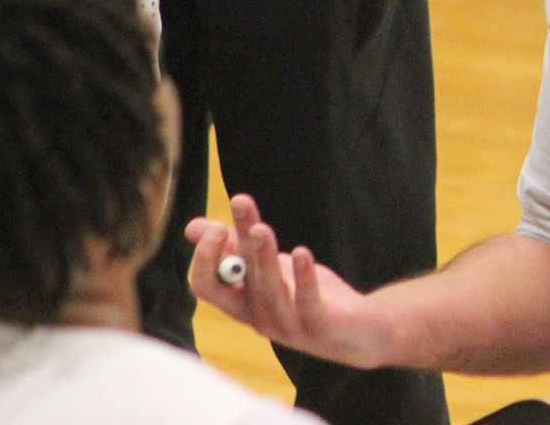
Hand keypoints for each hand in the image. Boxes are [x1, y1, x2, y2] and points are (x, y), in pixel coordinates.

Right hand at [186, 194, 394, 369]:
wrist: (357, 330)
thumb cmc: (306, 295)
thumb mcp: (270, 268)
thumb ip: (236, 248)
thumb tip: (192, 227)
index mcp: (241, 305)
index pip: (207, 287)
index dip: (205, 258)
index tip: (217, 225)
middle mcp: (258, 318)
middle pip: (237, 284)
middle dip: (234, 249)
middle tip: (231, 219)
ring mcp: (288, 325)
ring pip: (269, 291)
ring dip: (264, 258)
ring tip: (262, 228)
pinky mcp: (319, 326)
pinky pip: (307, 302)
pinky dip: (303, 276)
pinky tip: (301, 252)